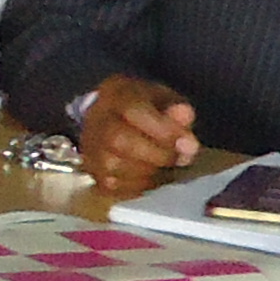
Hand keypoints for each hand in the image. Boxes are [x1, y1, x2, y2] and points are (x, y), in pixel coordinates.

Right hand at [77, 75, 200, 198]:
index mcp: (116, 94)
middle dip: (157, 154)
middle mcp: (96, 119)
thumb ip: (177, 107)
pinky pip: (113, 185)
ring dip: (149, 172)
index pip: (133, 110)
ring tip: (164, 167)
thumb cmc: (142, 108)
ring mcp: (90, 147)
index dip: (163, 129)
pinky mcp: (93, 171)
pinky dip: (137, 186)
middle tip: (178, 158)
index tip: (188, 143)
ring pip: (115, 166)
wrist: (110, 119)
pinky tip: (149, 176)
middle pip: (119, 140)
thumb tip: (185, 116)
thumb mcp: (164, 99)